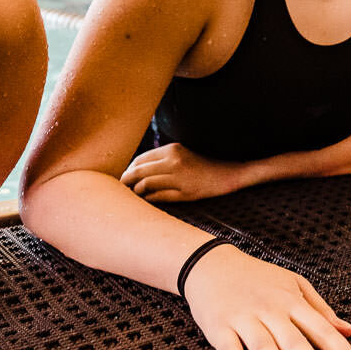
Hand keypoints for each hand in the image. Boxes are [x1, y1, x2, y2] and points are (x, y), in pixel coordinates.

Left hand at [122, 143, 255, 201]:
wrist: (227, 174)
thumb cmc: (202, 165)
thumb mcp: (182, 154)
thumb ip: (162, 158)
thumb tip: (137, 168)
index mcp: (172, 149)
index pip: (140, 159)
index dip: (130, 169)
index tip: (126, 176)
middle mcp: (174, 161)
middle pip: (139, 171)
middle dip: (127, 181)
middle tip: (123, 187)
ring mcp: (179, 178)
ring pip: (146, 185)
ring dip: (137, 191)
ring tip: (135, 195)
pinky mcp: (185, 193)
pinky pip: (159, 197)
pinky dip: (150, 199)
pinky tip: (147, 200)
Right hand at [181, 243, 350, 349]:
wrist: (210, 263)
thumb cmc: (255, 277)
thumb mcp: (293, 284)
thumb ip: (321, 310)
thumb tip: (348, 331)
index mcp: (291, 302)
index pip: (322, 329)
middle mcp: (270, 310)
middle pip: (294, 342)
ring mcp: (244, 319)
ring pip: (263, 346)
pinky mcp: (219, 327)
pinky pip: (230, 349)